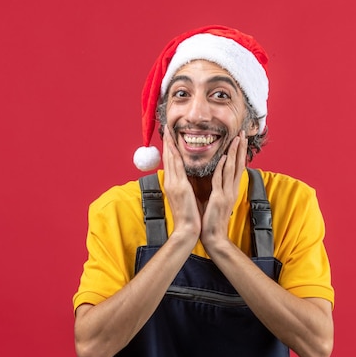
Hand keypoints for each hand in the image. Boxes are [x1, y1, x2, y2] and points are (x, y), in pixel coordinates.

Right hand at [161, 125, 200, 241]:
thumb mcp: (185, 196)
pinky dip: (177, 155)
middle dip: (167, 141)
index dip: (169, 147)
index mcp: (173, 183)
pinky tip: (177, 145)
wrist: (186, 230)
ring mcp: (174, 184)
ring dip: (170, 144)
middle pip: (168, 157)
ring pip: (171, 159)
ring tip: (169, 131)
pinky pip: (178, 167)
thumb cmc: (189, 215)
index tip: (169, 135)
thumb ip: (184, 185)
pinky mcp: (179, 187)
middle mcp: (171, 181)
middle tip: (166, 126)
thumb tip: (185, 177)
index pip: (170, 161)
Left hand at [200, 130, 247, 252]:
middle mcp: (231, 189)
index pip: (237, 167)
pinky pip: (220, 180)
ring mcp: (226, 194)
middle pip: (238, 164)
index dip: (239, 153)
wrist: (213, 237)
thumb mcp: (216, 200)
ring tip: (237, 139)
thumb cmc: (212, 220)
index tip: (241, 140)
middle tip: (243, 133)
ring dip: (234, 153)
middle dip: (240, 148)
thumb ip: (217, 188)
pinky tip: (223, 157)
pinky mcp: (219, 198)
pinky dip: (222, 168)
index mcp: (231, 190)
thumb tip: (215, 176)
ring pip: (232, 169)